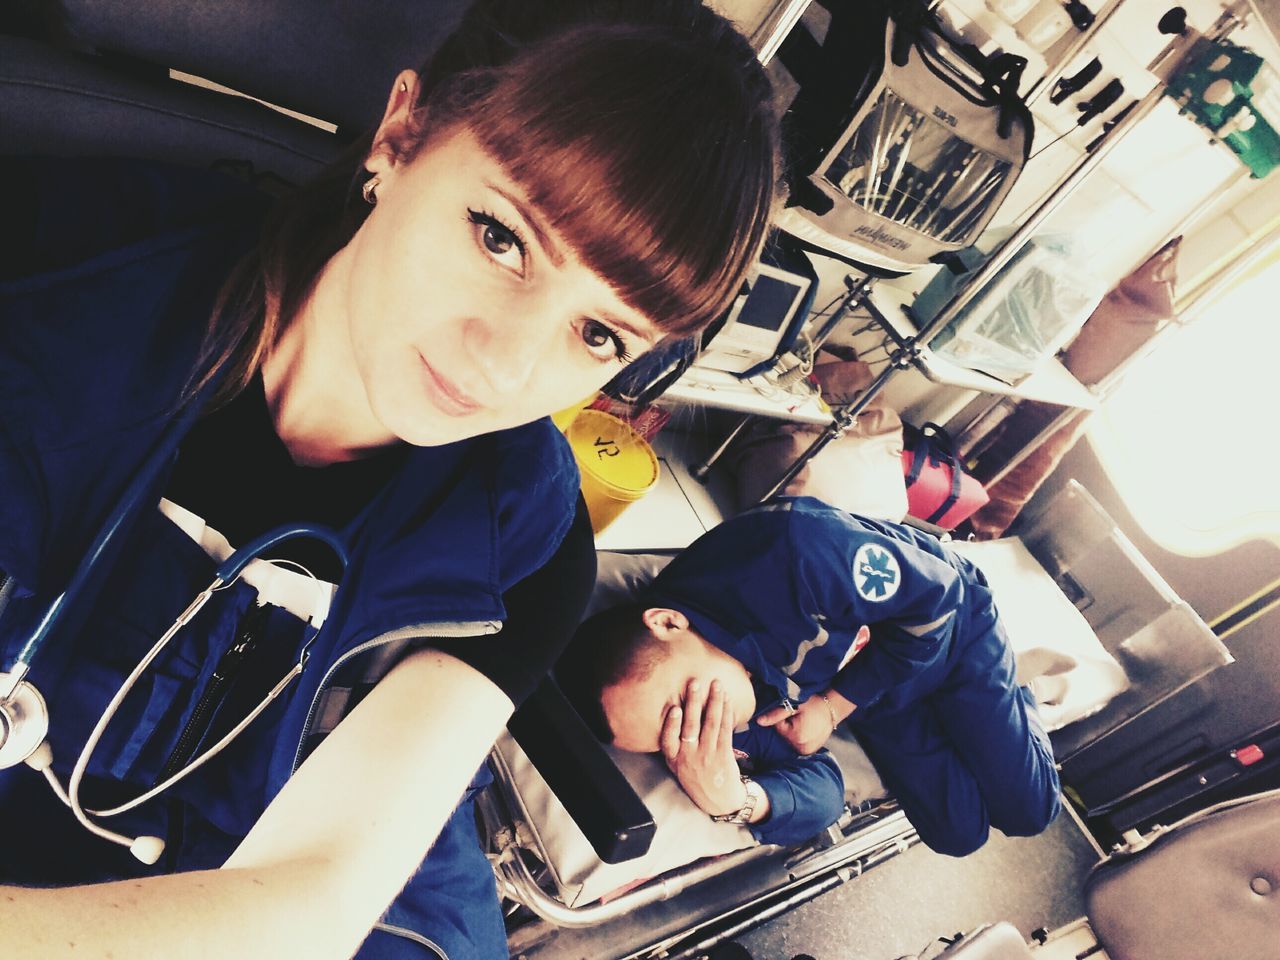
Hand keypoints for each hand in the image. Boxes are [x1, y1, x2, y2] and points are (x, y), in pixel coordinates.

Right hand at [660, 678, 746, 816]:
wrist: (719, 801)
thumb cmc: (695, 776)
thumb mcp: (677, 764)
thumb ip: (674, 743)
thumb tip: (673, 709)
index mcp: (674, 758)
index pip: (668, 740)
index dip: (671, 724)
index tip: (674, 709)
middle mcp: (689, 757)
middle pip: (692, 726)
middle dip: (694, 702)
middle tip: (695, 682)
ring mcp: (707, 756)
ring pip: (711, 724)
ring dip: (714, 701)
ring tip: (716, 684)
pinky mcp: (724, 755)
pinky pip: (726, 730)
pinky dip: (727, 713)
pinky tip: (728, 700)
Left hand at [756, 692, 846, 754]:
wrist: (833, 708)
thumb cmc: (814, 704)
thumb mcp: (794, 705)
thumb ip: (775, 715)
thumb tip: (758, 722)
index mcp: (796, 737)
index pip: (778, 727)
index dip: (783, 717)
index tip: (793, 711)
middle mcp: (802, 748)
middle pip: (783, 735)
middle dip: (788, 725)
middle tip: (800, 716)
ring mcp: (807, 751)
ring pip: (790, 740)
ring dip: (793, 732)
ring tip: (804, 722)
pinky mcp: (811, 751)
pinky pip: (798, 744)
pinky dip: (799, 737)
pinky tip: (806, 729)